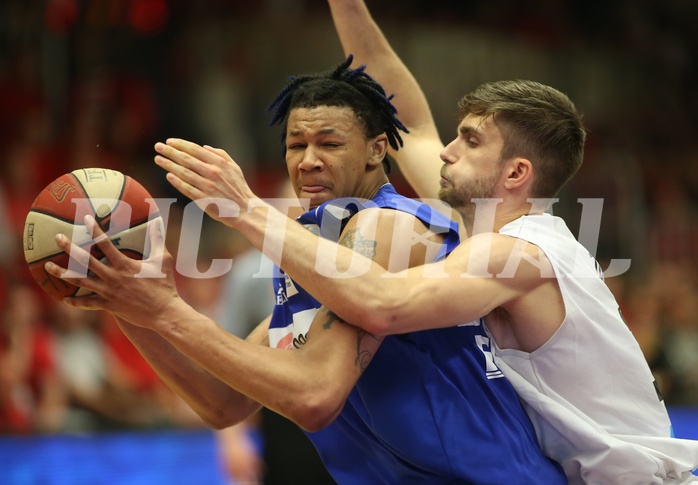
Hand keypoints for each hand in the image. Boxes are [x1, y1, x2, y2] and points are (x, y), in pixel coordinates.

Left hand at [44, 214, 184, 328]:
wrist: (163, 313)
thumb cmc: (165, 285)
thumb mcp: (163, 259)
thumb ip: (157, 239)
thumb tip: (158, 220)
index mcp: (124, 264)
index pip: (105, 243)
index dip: (95, 229)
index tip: (86, 218)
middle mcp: (112, 277)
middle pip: (85, 261)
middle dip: (69, 248)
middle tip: (57, 238)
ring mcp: (108, 292)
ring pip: (80, 281)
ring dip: (62, 273)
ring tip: (47, 267)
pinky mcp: (108, 306)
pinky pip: (87, 303)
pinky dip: (75, 301)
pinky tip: (64, 298)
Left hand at [154, 138, 256, 225]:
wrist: (245, 209)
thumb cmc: (238, 188)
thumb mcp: (234, 167)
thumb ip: (220, 155)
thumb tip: (204, 147)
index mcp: (219, 163)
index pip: (195, 150)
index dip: (181, 144)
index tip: (169, 141)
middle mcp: (212, 173)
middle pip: (186, 159)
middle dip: (170, 151)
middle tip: (158, 146)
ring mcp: (207, 186)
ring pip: (184, 173)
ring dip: (169, 165)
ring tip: (158, 159)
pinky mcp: (204, 199)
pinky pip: (187, 189)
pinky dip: (177, 182)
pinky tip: (168, 176)